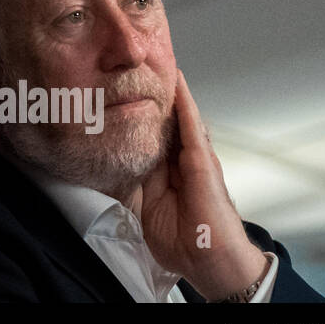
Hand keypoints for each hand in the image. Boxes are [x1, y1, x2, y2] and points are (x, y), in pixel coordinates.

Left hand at [139, 70, 267, 300]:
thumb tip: (114, 170)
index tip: (123, 92)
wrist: (210, 262)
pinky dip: (184, 103)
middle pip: (164, 122)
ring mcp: (195, 158)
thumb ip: (135, 186)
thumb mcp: (147, 208)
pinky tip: (177, 82)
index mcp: (168, 172)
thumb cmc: (182, 242)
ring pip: (179, 117)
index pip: (150, 136)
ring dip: (170, 92)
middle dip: (153, 96)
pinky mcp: (203, 161)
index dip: (139, 115)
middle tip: (139, 66)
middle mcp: (183, 161)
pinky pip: (192, 126)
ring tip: (159, 61)